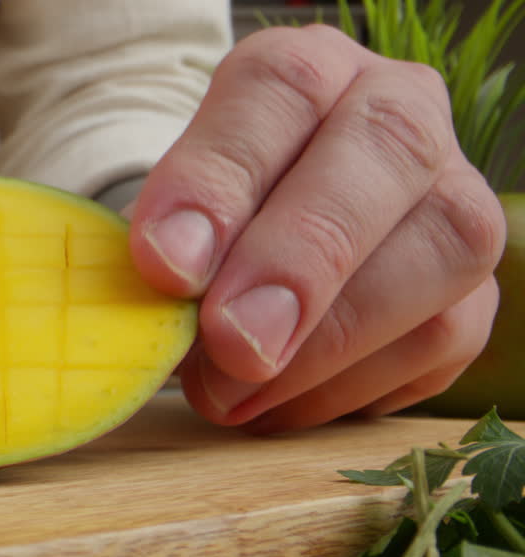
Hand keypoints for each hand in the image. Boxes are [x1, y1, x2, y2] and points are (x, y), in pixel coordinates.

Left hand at [128, 24, 504, 431]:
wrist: (242, 257)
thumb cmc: (195, 230)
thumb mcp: (163, 218)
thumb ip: (167, 244)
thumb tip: (168, 295)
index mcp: (305, 72)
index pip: (281, 89)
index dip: (221, 179)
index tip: (165, 264)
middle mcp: (395, 110)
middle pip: (387, 149)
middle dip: (303, 259)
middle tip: (229, 344)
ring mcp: (451, 194)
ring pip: (439, 251)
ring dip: (327, 346)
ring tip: (230, 396)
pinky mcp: (471, 289)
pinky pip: (441, 340)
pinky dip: (349, 388)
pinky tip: (275, 407)